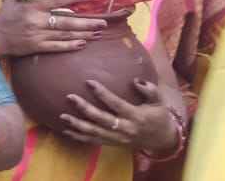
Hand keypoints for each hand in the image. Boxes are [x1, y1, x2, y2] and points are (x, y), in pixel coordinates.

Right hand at [0, 0, 105, 56]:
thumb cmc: (5, 16)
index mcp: (31, 7)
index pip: (54, 1)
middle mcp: (36, 21)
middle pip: (66, 22)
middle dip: (86, 22)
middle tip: (103, 22)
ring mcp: (37, 35)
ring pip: (65, 35)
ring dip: (83, 34)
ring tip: (98, 32)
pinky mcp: (36, 47)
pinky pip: (57, 47)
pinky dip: (70, 46)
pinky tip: (83, 43)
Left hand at [58, 78, 178, 151]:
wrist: (162, 140)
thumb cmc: (159, 116)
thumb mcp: (159, 101)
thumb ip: (149, 89)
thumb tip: (135, 80)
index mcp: (136, 116)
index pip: (117, 104)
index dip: (103, 94)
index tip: (89, 82)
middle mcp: (125, 128)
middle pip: (101, 119)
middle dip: (85, 108)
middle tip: (69, 96)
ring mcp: (117, 138)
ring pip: (95, 132)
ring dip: (77, 125)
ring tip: (62, 116)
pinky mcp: (112, 143)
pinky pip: (94, 141)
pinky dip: (79, 137)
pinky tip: (66, 130)